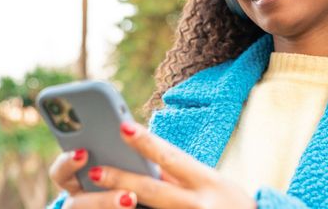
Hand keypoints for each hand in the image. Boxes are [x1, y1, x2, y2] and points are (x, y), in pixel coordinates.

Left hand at [49, 122, 257, 208]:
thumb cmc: (233, 204)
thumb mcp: (216, 183)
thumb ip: (184, 175)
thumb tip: (151, 162)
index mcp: (208, 182)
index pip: (173, 158)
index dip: (147, 143)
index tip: (124, 127)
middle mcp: (199, 204)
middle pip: (154, 190)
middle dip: (122, 180)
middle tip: (95, 169)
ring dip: (122, 205)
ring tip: (95, 198)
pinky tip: (123, 208)